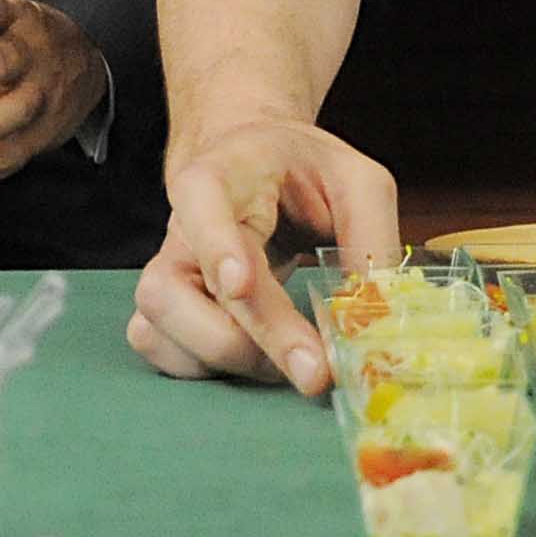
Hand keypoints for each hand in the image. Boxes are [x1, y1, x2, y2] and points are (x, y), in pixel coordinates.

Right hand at [127, 114, 400, 397]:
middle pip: (174, 290)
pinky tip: (256, 363)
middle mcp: (182, 227)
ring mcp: (170, 271)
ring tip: (291, 362)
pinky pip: (163, 351)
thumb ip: (372, 239)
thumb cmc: (303, 170)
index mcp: (223, 174)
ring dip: (230, 362)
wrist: (258, 164)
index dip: (214, 245)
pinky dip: (209, 371)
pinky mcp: (169, 308)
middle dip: (244, 339)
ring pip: (159, 329)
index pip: (201, 199)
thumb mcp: (357, 181)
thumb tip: (376, 317)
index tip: (239, 287)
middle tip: (313, 370)